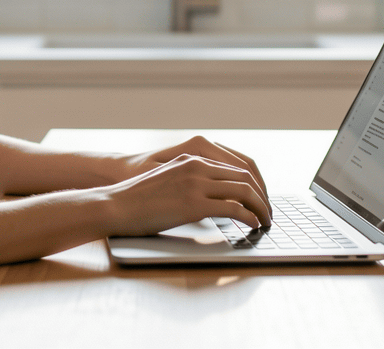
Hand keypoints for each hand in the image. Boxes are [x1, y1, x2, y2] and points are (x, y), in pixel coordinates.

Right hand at [100, 153, 271, 236]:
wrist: (114, 205)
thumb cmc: (137, 199)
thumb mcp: (168, 179)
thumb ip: (190, 181)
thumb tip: (212, 199)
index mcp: (192, 157)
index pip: (237, 165)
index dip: (255, 183)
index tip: (260, 199)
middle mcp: (197, 166)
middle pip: (246, 176)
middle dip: (262, 195)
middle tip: (268, 212)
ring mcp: (195, 183)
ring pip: (244, 191)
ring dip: (261, 207)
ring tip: (266, 221)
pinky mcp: (193, 204)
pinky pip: (234, 208)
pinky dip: (249, 217)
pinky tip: (253, 226)